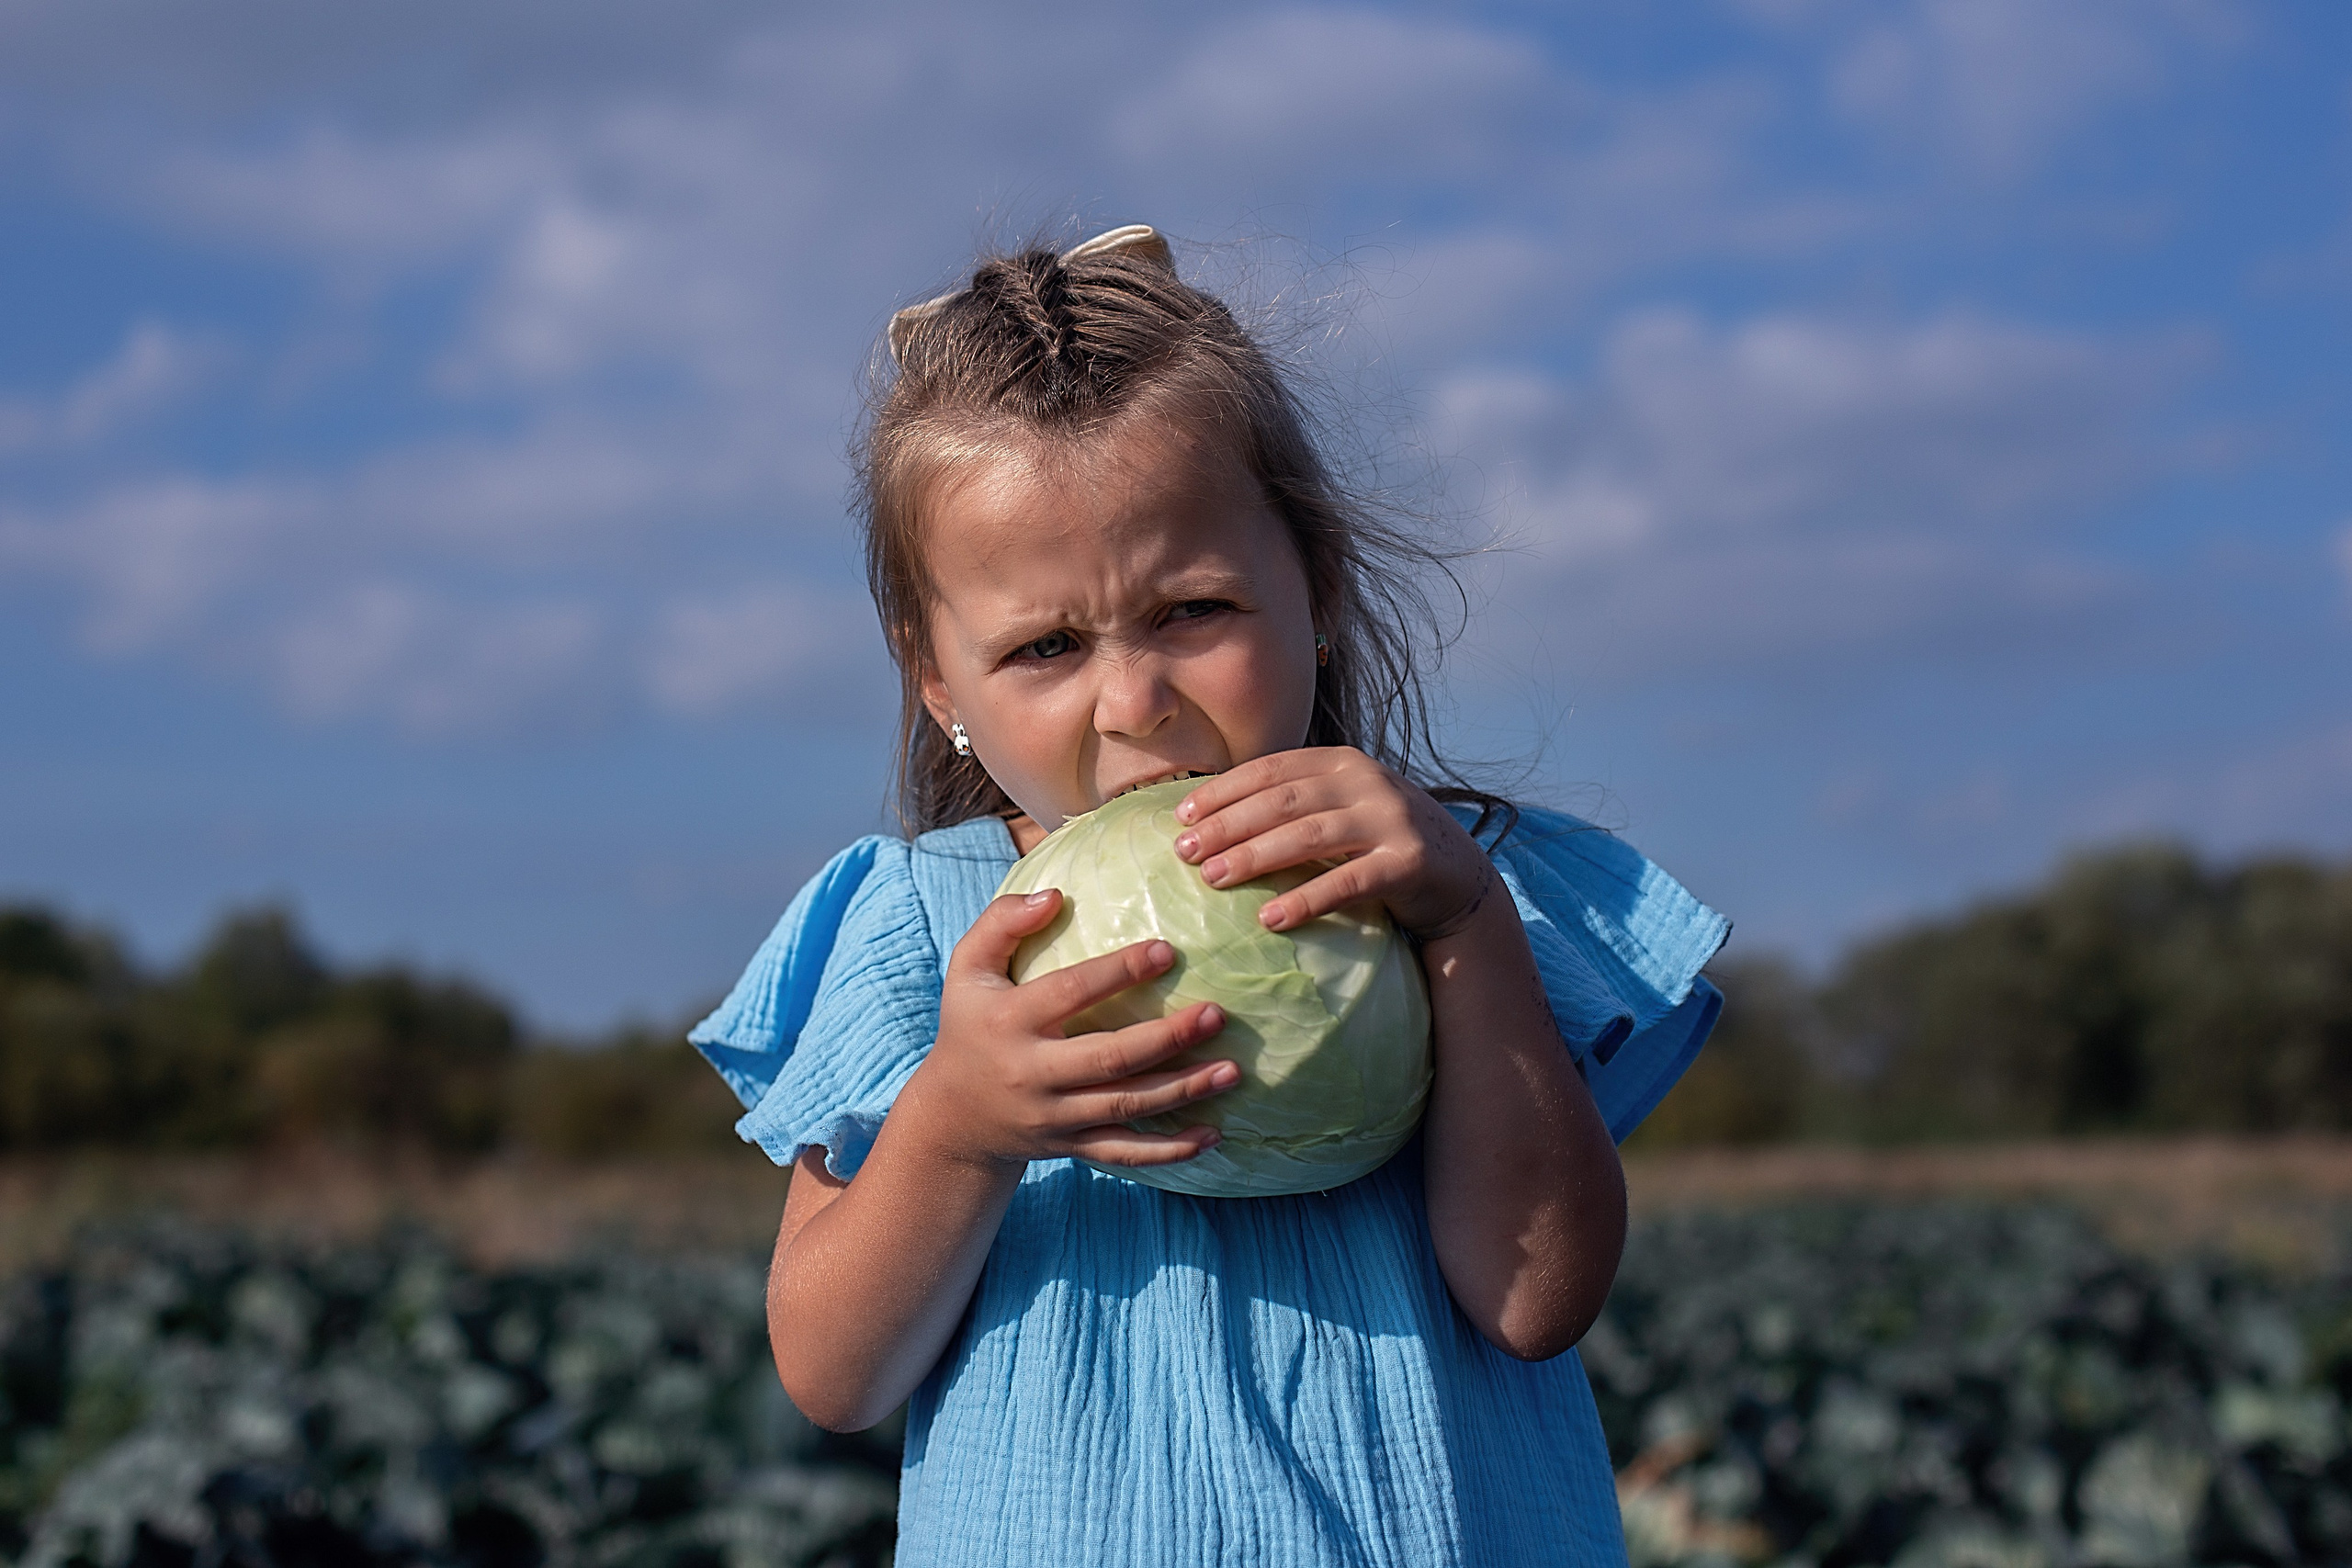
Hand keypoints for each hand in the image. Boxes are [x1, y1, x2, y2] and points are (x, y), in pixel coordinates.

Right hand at [912, 888, 1237, 1169]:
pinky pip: (1124, 1153)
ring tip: (1232, 1070)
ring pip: (1125, 1108)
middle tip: (1217, 1014)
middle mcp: (1032, 1073)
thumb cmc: (970, 1024)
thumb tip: (1055, 895)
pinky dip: (1169, 1151)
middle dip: (1167, 1039)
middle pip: (1109, 1059)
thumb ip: (1002, 922)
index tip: (1167, 951)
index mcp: (1009, 1022)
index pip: (1069, 993)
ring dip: (1183, 1091)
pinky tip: (1212, 1135)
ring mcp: (1053, 1117)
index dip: (1118, 972)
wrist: (953, 1117)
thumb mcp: (967, 968)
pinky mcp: (1071, 1147)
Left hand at [1171, 748, 1493, 937]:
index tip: (1181, 817)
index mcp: (1342, 763)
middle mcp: (1367, 783)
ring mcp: (1390, 821)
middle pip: (1283, 802)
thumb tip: (1214, 820)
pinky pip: (1347, 882)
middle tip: (1185, 853)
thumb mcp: (1342, 809)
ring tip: (1213, 878)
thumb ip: (1296, 804)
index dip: (1223, 791)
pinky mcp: (1408, 864)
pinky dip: (1305, 899)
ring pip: (1309, 835)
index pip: (1271, 770)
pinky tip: (1270, 918)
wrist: (1458, 875)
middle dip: (1228, 825)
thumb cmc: (1380, 843)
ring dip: (1255, 857)